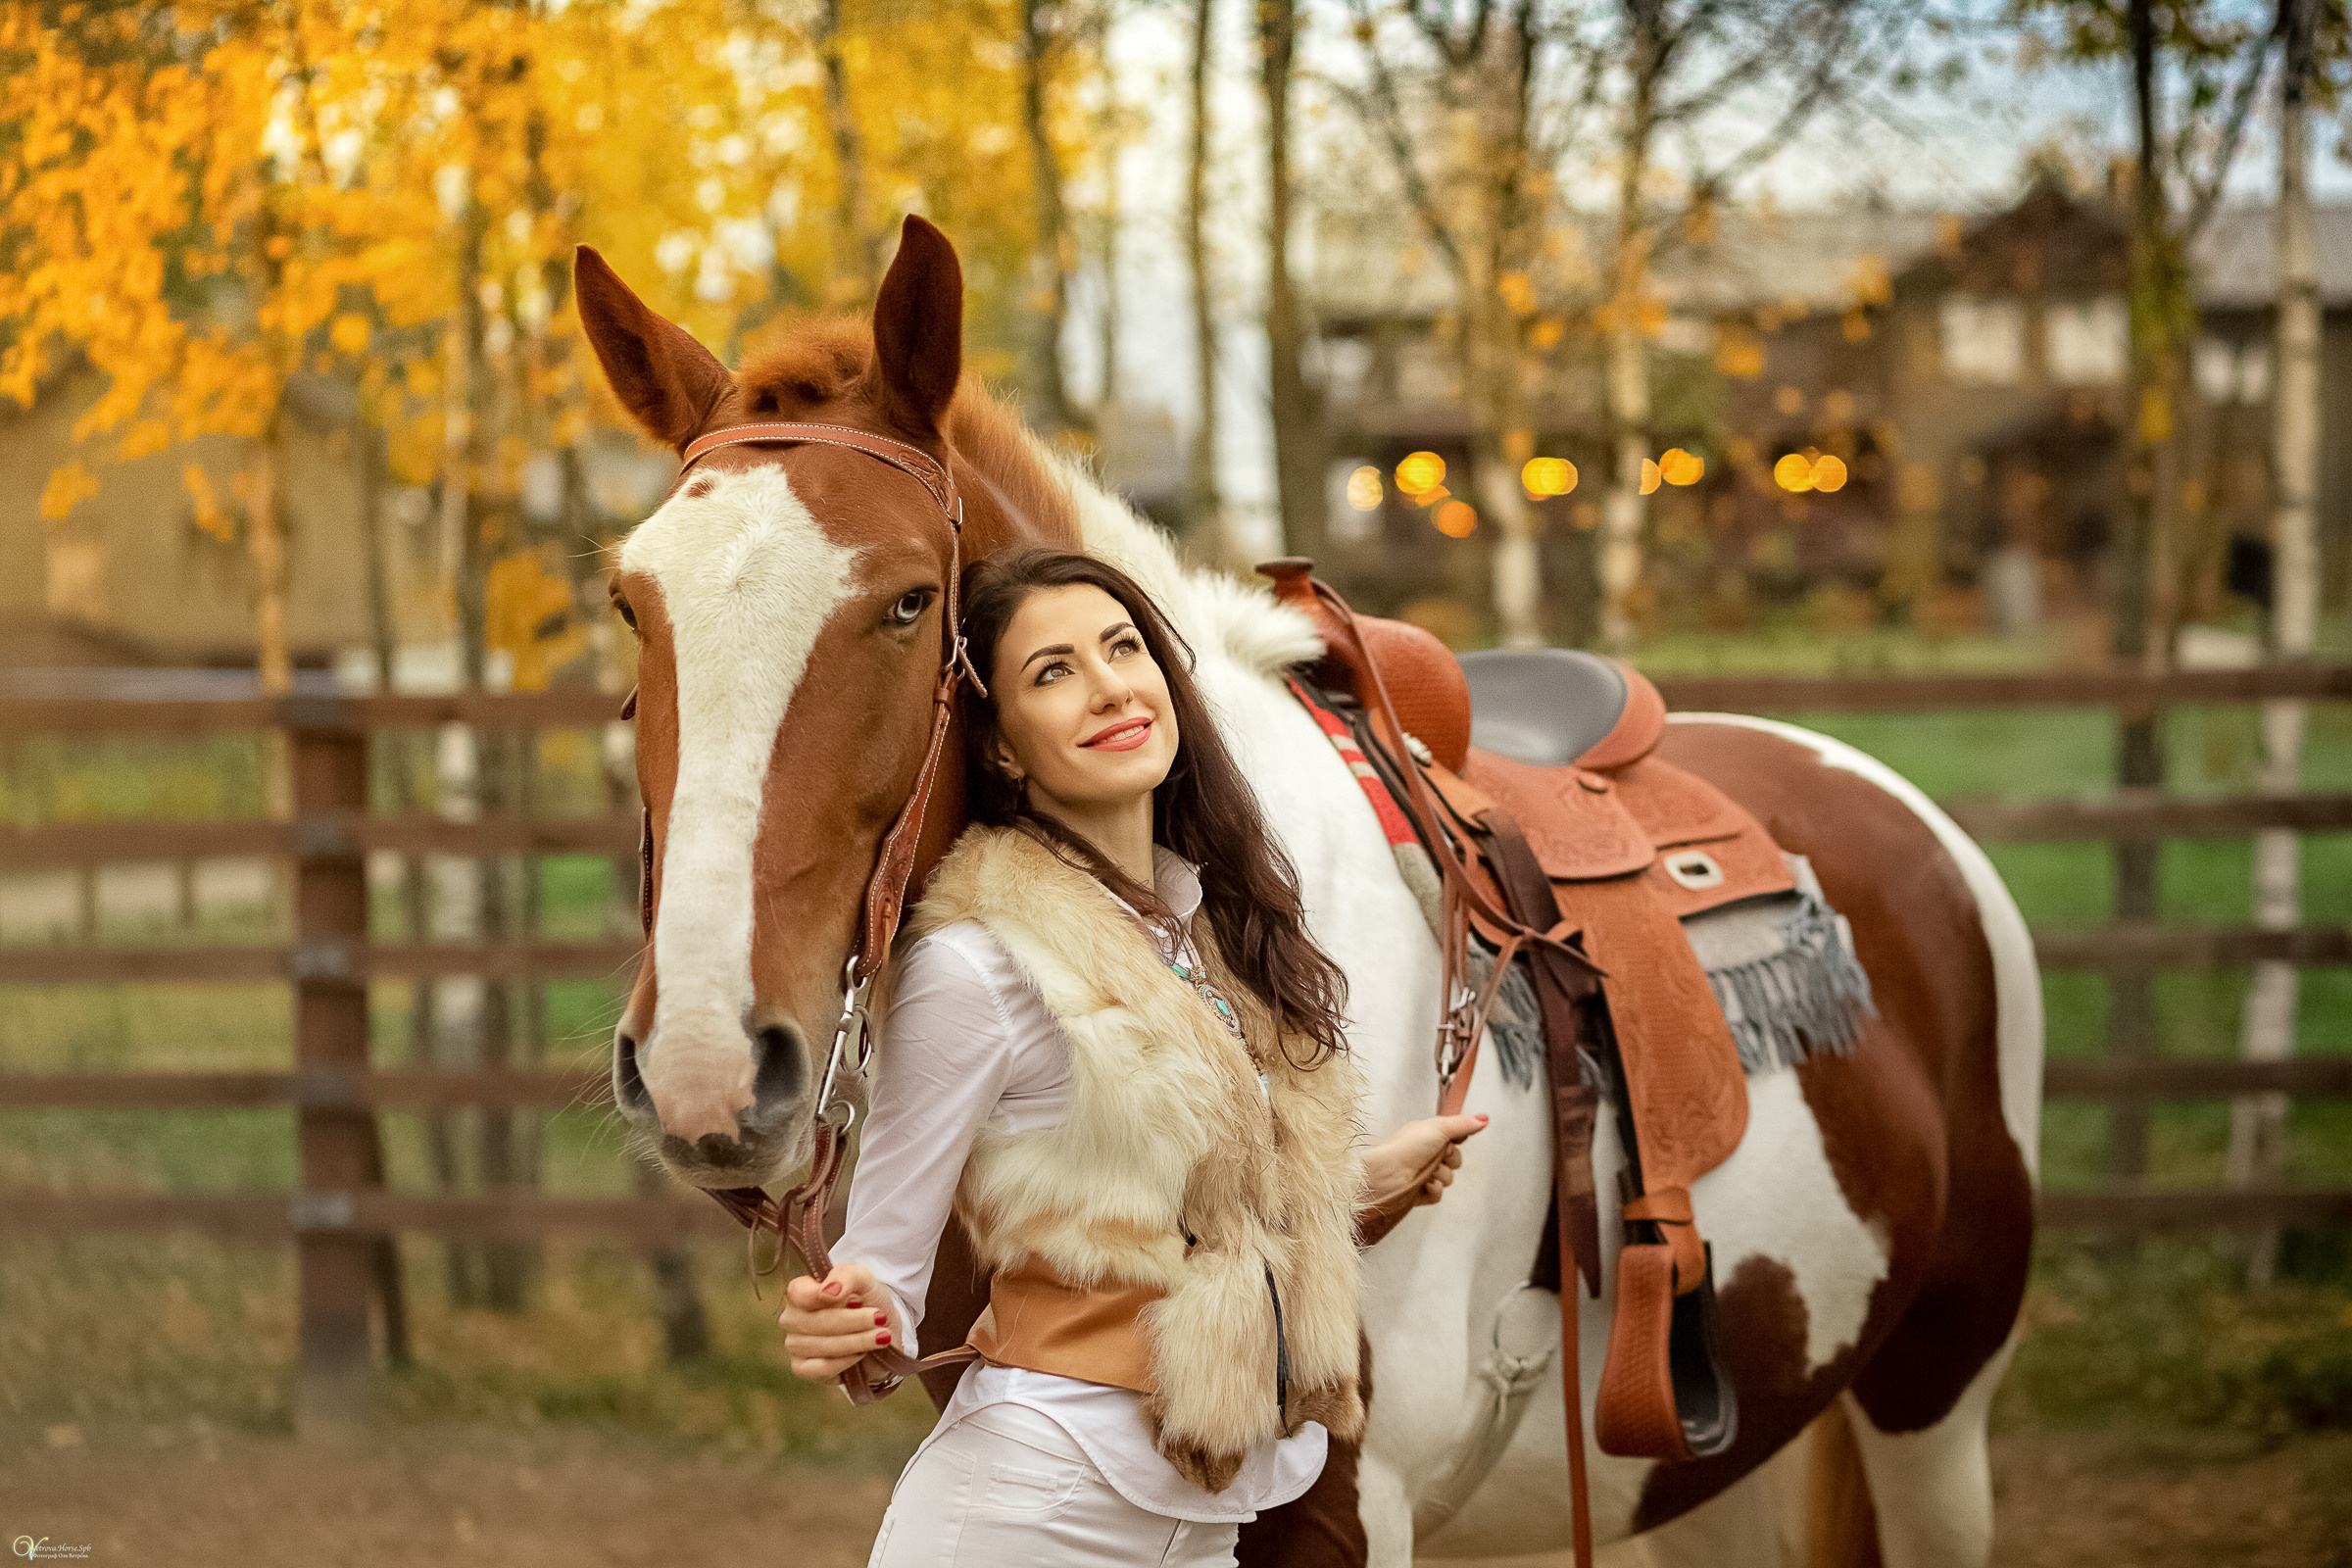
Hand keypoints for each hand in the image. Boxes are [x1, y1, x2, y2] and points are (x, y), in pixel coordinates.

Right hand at [780, 1263, 898, 1380]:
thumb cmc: (868, 1300)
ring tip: (881, 1336)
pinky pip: (818, 1368)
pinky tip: (861, 1354)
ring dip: (856, 1341)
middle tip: (881, 1318)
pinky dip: (843, 1362)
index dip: (820, 1296)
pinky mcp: (802, 1368)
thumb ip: (846, 1277)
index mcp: (800, 1291)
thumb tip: (827, 1291)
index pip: (798, 1292)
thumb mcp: (864, 1280)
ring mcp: (794, 1344)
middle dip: (853, 1321)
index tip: (853, 1299)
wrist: (881, 1331)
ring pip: (821, 1346)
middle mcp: (792, 1317)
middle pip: (816, 1322)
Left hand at [1361, 1112, 1487, 1217]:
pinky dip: (1434, 1189)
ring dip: (1441, 1174)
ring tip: (1427, 1171)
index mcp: (1428, 1136)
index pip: (1454, 1139)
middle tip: (1437, 1155)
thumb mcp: (1439, 1127)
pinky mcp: (1420, 1193)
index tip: (1454, 1140)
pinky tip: (1425, 1184)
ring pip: (1449, 1178)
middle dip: (1450, 1159)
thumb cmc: (1408, 1146)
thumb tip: (1484, 1119)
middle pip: (1456, 1160)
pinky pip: (1439, 1195)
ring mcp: (1423, 1175)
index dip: (1457, 1141)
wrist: (1390, 1172)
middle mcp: (1426, 1155)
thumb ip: (1463, 1124)